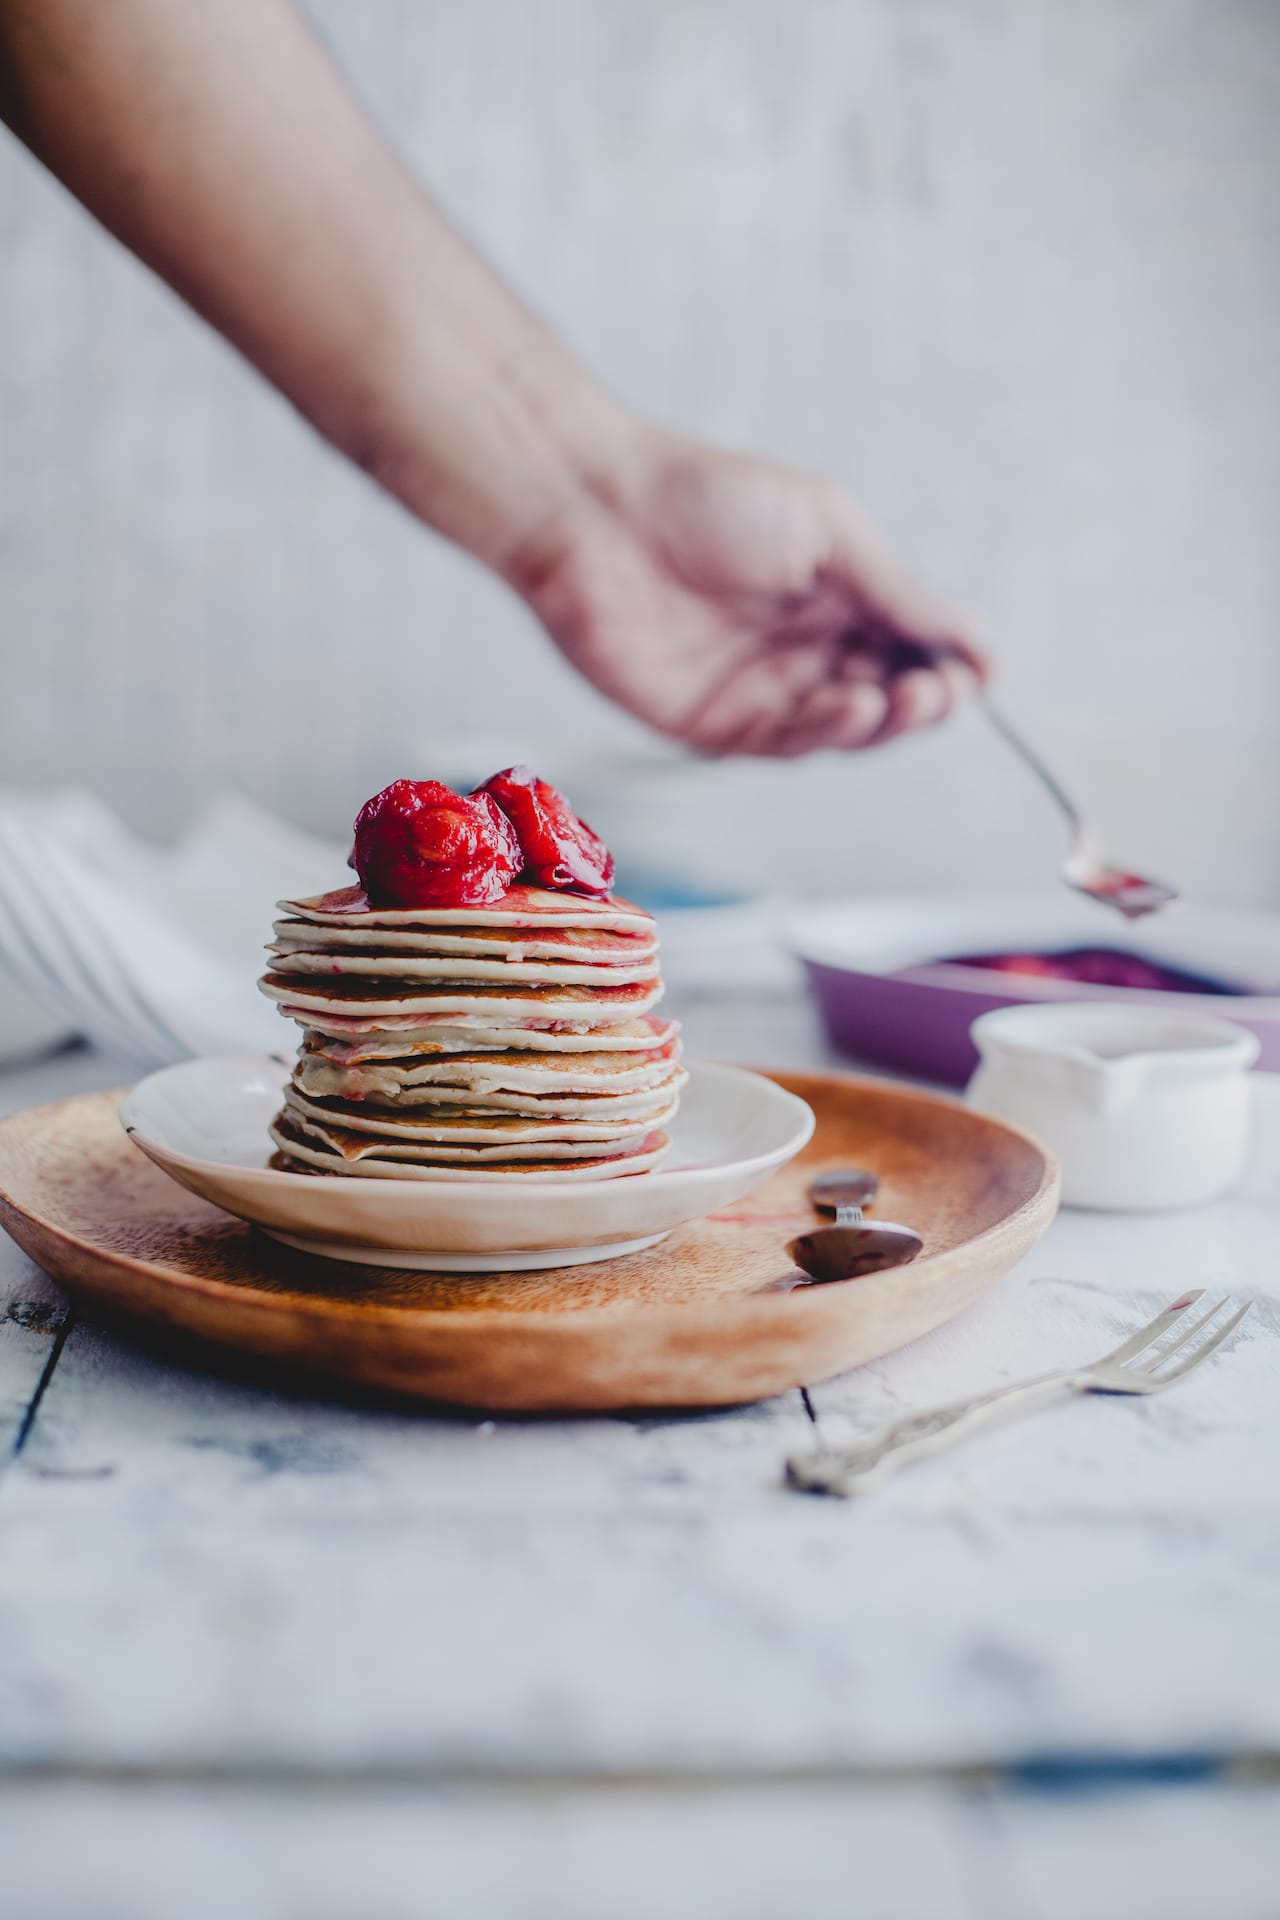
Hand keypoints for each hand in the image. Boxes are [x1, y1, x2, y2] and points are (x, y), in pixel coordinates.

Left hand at [518, 427, 990, 755]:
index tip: (981, 673)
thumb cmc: (708, 500)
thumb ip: (898, 591)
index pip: (911, 647)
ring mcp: (760, 691)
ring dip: (878, 723)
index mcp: (836, 595)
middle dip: (921, 701)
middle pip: (885, 699)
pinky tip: (846, 706)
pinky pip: (784, 745)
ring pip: (841, 732)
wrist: (599, 515)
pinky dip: (823, 733)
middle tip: (932, 692)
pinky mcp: (714, 725)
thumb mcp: (827, 531)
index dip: (950, 666)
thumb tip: (978, 637)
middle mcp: (803, 648)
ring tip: (890, 698)